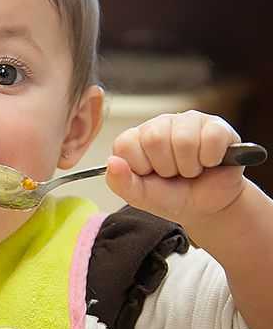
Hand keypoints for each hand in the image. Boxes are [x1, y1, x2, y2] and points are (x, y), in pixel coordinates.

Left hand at [106, 111, 245, 226]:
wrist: (207, 207)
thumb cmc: (171, 197)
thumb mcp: (140, 196)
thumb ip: (120, 182)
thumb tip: (111, 162)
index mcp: (136, 139)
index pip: (126, 143)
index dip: (140, 167)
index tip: (149, 175)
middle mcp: (159, 125)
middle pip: (155, 139)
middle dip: (166, 168)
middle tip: (173, 174)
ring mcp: (188, 121)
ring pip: (184, 140)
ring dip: (189, 167)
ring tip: (190, 170)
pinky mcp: (216, 125)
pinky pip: (211, 138)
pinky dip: (210, 159)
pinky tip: (209, 163)